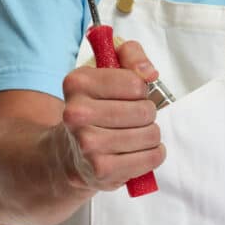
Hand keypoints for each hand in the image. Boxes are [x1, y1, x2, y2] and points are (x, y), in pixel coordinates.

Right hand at [60, 41, 165, 190]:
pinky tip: (138, 151)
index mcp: (78, 83)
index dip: (141, 90)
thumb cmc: (97, 106)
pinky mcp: (101, 169)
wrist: (71, 152)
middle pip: (145, 111)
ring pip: (150, 134)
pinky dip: (153, 154)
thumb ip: (131, 55)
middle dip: (147, 113)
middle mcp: (76, 113)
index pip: (136, 83)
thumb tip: (149, 73)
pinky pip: (150, 157)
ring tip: (135, 135)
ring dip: (151, 135)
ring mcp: (87, 144)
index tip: (130, 95)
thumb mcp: (109, 69)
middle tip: (133, 118)